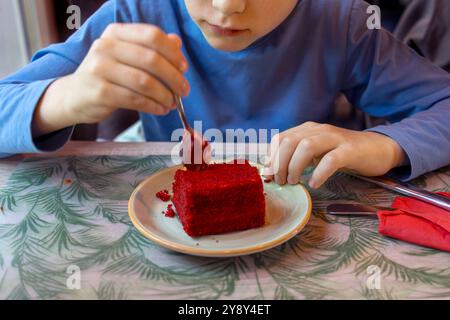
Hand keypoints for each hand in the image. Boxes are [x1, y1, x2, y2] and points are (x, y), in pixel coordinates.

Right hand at [33, 23, 188, 136]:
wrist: (74, 95)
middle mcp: (106, 46)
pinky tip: (160, 109)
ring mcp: (100, 68)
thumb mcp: (127, 56)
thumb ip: (151, 48)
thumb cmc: (108, 75)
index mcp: (116, 32)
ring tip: (172, 103)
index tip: (184, 67)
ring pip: (145, 82)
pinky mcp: (99, 92)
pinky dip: (153, 106)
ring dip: (165, 95)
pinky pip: (135, 99)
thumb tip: (177, 42)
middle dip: (174, 78)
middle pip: (152, 60)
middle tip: (184, 91)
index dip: (173, 52)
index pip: (152, 35)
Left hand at [264, 122, 406, 188]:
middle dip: (280, 163)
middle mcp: (319, 130)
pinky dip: (319, 172)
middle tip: (281, 181)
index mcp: (308, 130)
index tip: (268, 175)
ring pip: (307, 146)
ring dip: (295, 166)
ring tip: (294, 182)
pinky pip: (331, 159)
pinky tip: (314, 184)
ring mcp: (335, 138)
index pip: (281, 139)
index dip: (271, 157)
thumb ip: (298, 157)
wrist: (379, 148)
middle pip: (289, 141)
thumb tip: (275, 171)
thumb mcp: (317, 153)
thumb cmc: (344, 153)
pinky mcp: (350, 150)